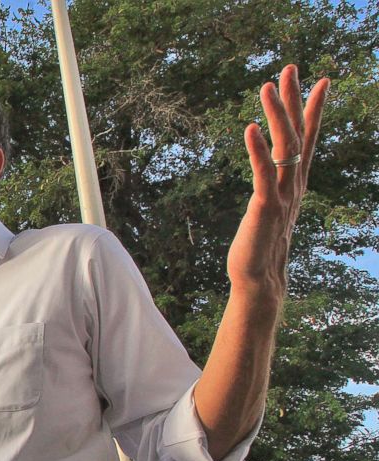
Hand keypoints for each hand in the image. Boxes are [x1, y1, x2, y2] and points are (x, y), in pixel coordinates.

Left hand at [229, 65, 328, 303]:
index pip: (308, 140)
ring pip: (284, 147)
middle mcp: (294, 185)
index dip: (315, 110)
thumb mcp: (269, 210)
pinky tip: (250, 127)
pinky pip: (263, 173)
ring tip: (267, 85)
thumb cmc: (260, 247)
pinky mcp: (265, 207)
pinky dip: (257, 150)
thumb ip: (273, 191)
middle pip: (298, 134)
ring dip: (276, 114)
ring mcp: (282, 195)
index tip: (323, 80)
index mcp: (295, 184)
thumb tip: (271, 180)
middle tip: (290, 67)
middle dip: (294, 100)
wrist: (259, 280)